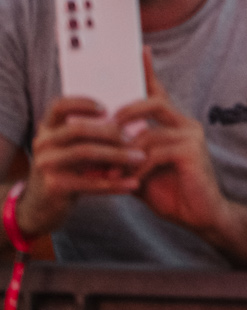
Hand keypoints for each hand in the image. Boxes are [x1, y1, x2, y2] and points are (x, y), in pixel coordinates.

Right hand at [16, 95, 145, 236]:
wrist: (43, 206)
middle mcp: (42, 143)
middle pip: (79, 128)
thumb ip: (92, 133)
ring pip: (86, 152)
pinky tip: (133, 184)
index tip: (107, 109)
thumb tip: (133, 119)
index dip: (83, 103)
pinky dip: (114, 183)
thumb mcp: (74, 148)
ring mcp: (45, 165)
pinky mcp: (54, 186)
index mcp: (47, 128)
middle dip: (111, 132)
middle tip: (136, 138)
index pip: (59, 106)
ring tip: (141, 158)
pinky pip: (89, 182)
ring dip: (118, 155)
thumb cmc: (70, 169)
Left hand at [124, 50, 230, 239]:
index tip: (141, 51)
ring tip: (109, 172)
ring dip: (123, 154)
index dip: (149, 73)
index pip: (159, 94)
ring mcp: (191, 136)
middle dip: (126, 111)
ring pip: (147, 132)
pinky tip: (132, 181)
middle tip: (105, 126)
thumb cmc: (172, 193)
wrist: (202, 216)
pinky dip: (137, 167)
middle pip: (153, 102)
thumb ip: (125, 156)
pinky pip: (154, 152)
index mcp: (176, 125)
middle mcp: (186, 125)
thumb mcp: (141, 171)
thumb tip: (97, 151)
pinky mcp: (191, 152)